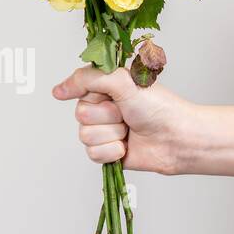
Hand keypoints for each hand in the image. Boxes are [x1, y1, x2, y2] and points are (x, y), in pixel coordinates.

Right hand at [51, 65, 188, 173]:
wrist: (176, 138)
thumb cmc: (158, 107)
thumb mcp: (122, 81)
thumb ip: (88, 79)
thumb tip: (57, 91)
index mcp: (105, 87)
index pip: (78, 89)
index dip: (96, 96)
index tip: (112, 97)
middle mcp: (102, 108)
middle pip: (80, 115)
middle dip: (106, 116)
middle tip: (126, 114)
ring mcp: (104, 131)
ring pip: (85, 136)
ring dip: (111, 134)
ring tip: (129, 130)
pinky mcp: (107, 152)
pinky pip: (92, 154)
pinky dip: (112, 151)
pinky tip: (126, 146)